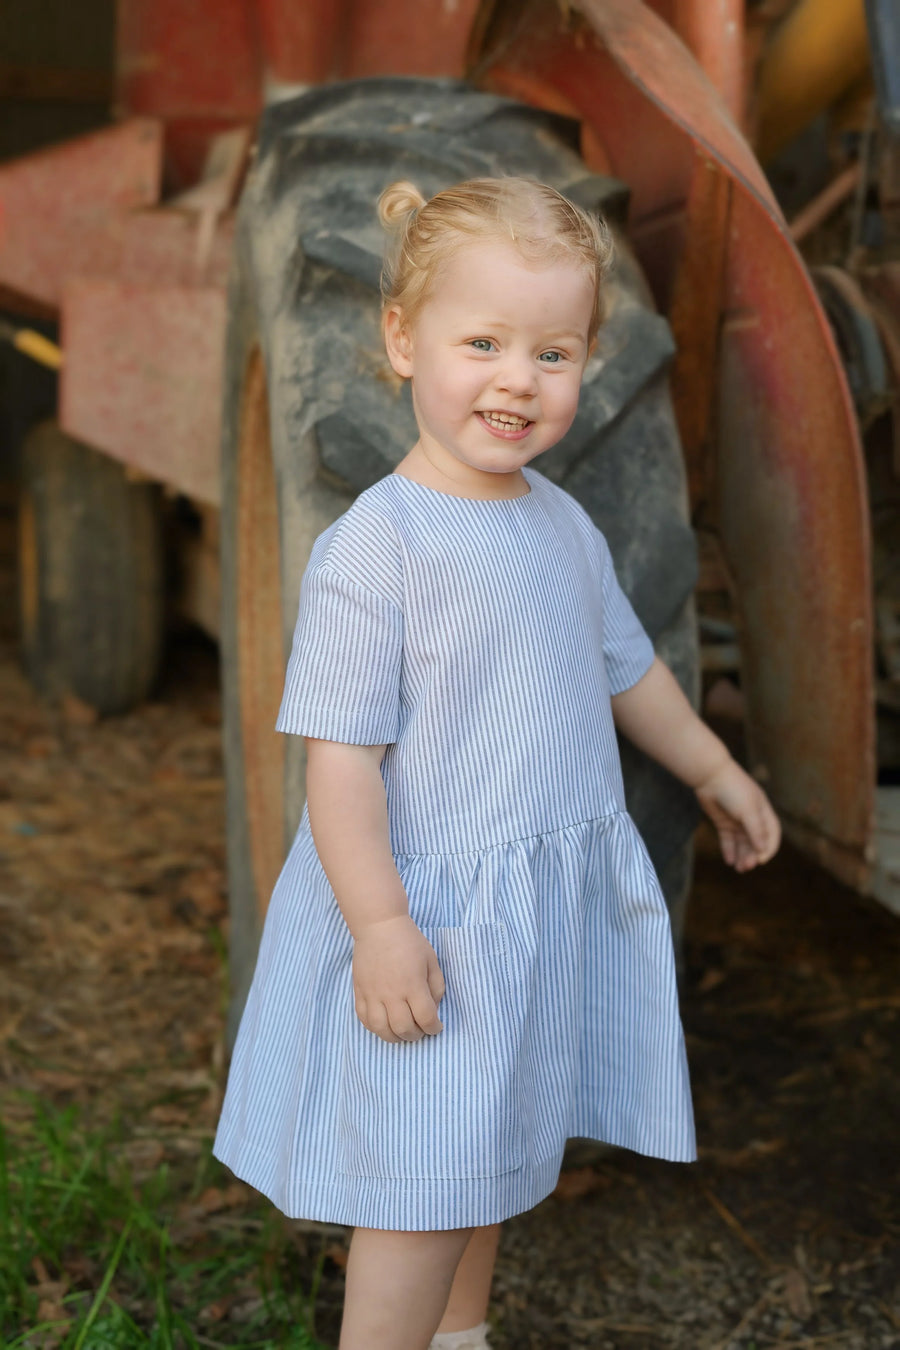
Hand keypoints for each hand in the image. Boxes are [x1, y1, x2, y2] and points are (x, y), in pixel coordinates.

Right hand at [351, 915, 445, 1042]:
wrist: (379, 926)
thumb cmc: (409, 941)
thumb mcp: (431, 960)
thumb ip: (436, 986)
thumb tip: (433, 1008)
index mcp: (413, 985)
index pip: (426, 1018)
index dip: (434, 1028)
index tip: (436, 1027)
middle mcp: (392, 993)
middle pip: (404, 1028)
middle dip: (416, 1035)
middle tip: (420, 1030)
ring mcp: (373, 994)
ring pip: (382, 1029)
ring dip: (395, 1037)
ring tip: (402, 1032)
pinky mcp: (360, 992)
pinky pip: (364, 1019)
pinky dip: (375, 1028)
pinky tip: (384, 1025)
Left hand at [695, 756, 780, 871]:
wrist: (709, 776)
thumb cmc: (733, 790)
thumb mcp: (748, 810)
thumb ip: (756, 831)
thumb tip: (763, 850)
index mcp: (763, 812)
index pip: (772, 835)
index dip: (768, 849)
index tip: (761, 860)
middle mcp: (752, 818)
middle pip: (756, 842)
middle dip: (752, 855)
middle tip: (746, 867)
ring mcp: (737, 820)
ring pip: (742, 843)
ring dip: (742, 856)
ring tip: (738, 868)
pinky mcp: (723, 822)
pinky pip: (728, 840)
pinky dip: (729, 850)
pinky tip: (729, 861)